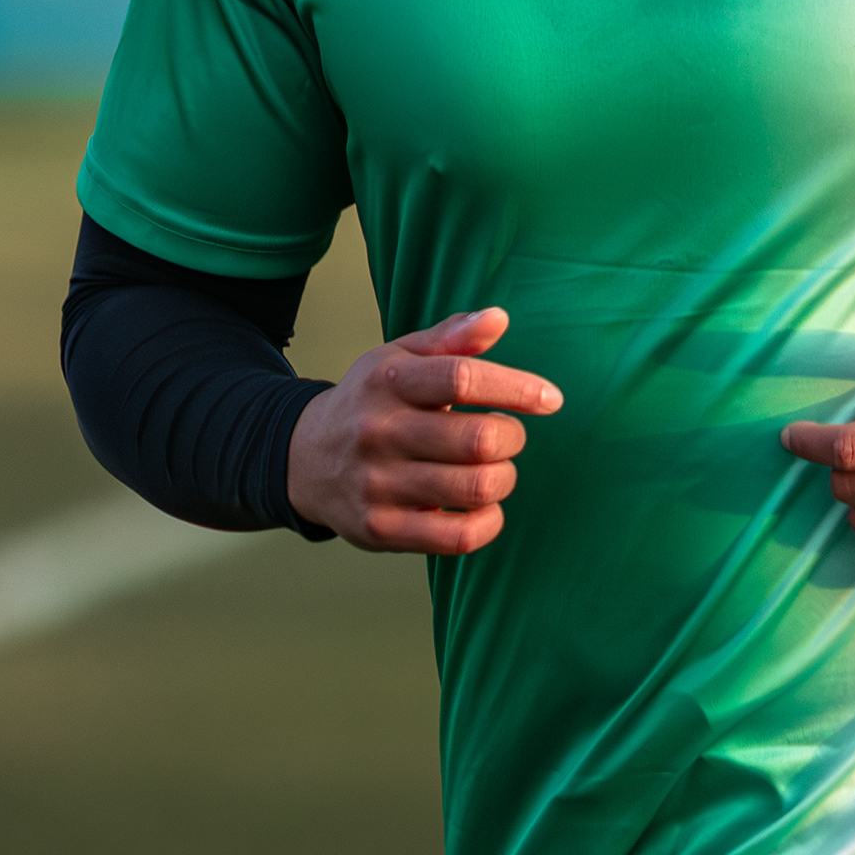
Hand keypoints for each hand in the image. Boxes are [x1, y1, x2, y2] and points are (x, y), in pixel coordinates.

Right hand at [286, 307, 562, 554]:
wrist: (304, 459)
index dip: (517, 388)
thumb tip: (499, 318)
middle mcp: (378, 430)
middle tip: (509, 436)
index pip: (463, 379)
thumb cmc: (371, 401)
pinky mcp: (380, 529)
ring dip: (503, 478)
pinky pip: (457, 536)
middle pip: (477, 439)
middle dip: (512, 437)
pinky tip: (485, 507)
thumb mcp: (401, 357)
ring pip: (474, 487)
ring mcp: (377, 483)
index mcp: (388, 380)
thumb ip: (452, 338)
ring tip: (495, 469)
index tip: (550, 399)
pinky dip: (488, 522)